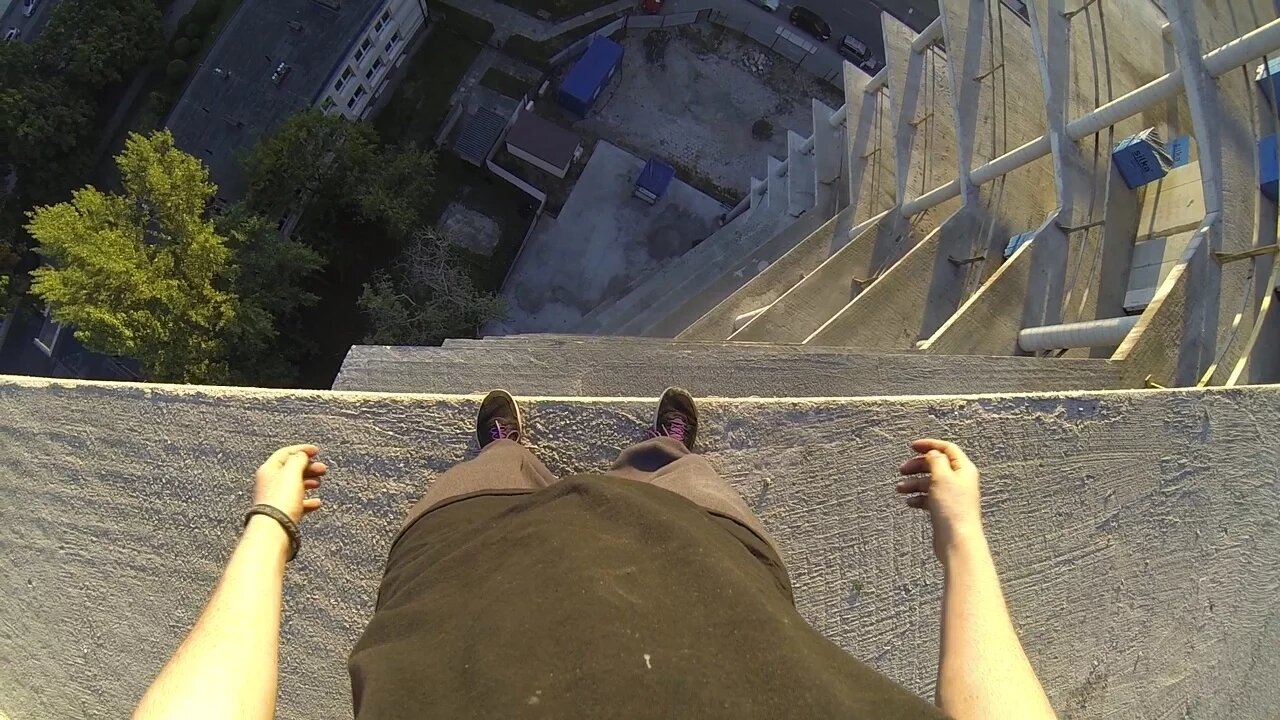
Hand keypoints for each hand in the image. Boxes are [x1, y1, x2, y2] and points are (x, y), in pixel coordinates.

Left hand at [253, 444, 326, 524]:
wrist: (274, 529)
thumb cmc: (281, 499)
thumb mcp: (292, 472)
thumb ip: (298, 459)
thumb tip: (302, 455)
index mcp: (269, 469)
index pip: (285, 453)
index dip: (302, 450)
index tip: (317, 451)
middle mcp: (269, 482)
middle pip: (291, 469)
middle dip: (308, 467)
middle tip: (323, 469)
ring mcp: (275, 498)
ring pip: (294, 485)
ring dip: (309, 481)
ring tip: (319, 483)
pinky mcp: (282, 512)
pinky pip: (297, 503)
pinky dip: (308, 501)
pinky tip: (317, 503)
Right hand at [897, 438, 983, 560]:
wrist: (956, 539)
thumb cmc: (952, 508)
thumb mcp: (942, 476)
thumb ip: (935, 460)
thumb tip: (932, 453)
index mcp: (963, 469)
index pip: (947, 449)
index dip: (929, 445)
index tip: (912, 446)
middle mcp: (959, 480)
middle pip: (936, 465)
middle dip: (918, 466)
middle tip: (902, 469)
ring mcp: (952, 495)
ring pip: (930, 482)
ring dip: (914, 483)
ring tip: (900, 489)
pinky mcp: (945, 509)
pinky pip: (929, 497)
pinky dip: (918, 497)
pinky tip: (910, 502)